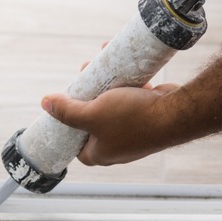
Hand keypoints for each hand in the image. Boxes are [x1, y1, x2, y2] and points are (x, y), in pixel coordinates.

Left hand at [42, 80, 180, 165]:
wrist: (176, 113)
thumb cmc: (134, 118)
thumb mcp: (92, 113)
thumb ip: (67, 111)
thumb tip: (45, 103)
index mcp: (101, 153)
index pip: (76, 145)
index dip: (68, 127)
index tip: (66, 107)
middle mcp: (118, 146)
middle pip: (93, 120)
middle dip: (88, 96)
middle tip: (85, 78)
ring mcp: (134, 132)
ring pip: (112, 106)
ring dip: (107, 86)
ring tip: (103, 67)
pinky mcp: (148, 117)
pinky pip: (131, 100)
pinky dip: (127, 86)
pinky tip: (126, 72)